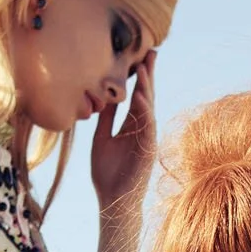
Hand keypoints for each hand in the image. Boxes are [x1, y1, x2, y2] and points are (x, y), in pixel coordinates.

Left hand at [90, 49, 156, 215]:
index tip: (137, 54)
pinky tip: (141, 97)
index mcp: (130, 126)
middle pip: (146, 96)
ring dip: (147, 88)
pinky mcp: (147, 151)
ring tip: (144, 67)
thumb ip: (104, 118)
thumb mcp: (101, 138)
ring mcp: (146, 140)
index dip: (138, 76)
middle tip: (149, 50)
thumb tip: (102, 95)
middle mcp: (141, 130)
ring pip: (148, 109)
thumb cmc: (106, 174)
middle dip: (148, 74)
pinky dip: (145, 112)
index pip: (136, 96)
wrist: (112, 201)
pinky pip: (147, 128)